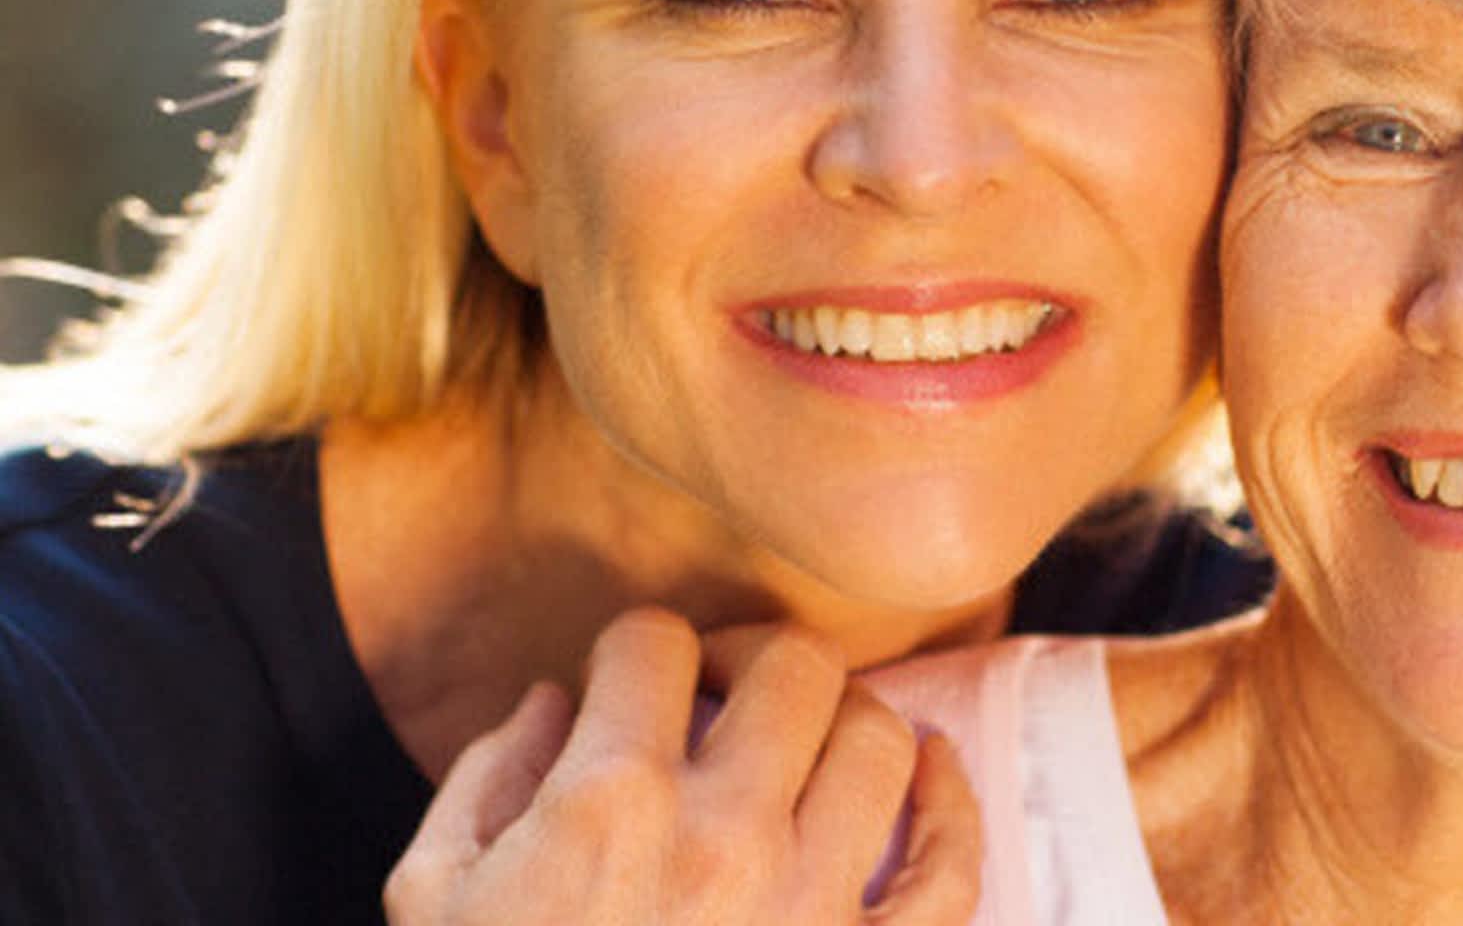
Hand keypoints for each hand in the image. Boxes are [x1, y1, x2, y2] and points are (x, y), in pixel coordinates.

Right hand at [384, 608, 981, 924]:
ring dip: (844, 718)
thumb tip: (552, 704)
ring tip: (805, 736)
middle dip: (753, 656)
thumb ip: (485, 781)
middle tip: (720, 691)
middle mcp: (724, 838)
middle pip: (792, 665)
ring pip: (879, 738)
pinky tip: (928, 765)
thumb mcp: (433, 900)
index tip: (628, 685)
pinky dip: (950, 803)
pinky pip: (946, 868)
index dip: (633, 651)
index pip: (654, 642)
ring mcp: (808, 908)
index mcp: (608, 806)